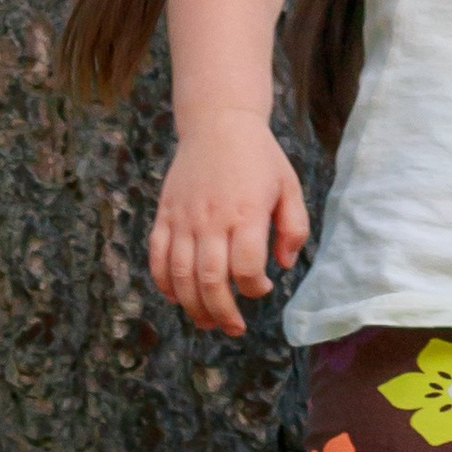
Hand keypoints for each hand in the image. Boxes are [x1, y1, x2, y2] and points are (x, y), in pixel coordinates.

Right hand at [150, 112, 309, 335]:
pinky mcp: (165, 215)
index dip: (254, 288)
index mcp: (246, 212)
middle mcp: (212, 219)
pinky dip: (164, 283)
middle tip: (234, 328)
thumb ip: (294, 228)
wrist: (218, 123)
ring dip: (193, 306)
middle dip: (222, 312)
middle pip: (210, 280)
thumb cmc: (259, 158)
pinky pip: (157, 257)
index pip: (246, 267)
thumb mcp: (289, 187)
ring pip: (181, 275)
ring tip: (208, 322)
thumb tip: (284, 266)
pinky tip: (178, 297)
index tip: (263, 288)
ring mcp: (184, 218)